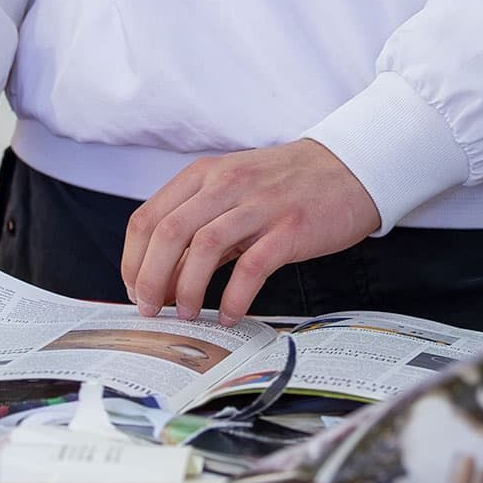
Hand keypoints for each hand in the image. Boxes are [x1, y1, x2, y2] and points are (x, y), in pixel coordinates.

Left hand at [122, 137, 376, 322]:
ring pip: (204, 248)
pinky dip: (234, 296)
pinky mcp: (290, 228)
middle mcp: (227, 184)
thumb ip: (200, 224)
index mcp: (205, 174)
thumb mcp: (234, 191)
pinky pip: (252, 267)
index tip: (134, 290)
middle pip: (168, 232)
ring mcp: (259, 205)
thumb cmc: (287, 185)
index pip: (149, 217)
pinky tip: (229, 314)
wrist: (350, 168)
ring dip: (186, 288)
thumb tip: (163, 276)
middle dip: (150, 278)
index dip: (133, 259)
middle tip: (150, 310)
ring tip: (186, 314)